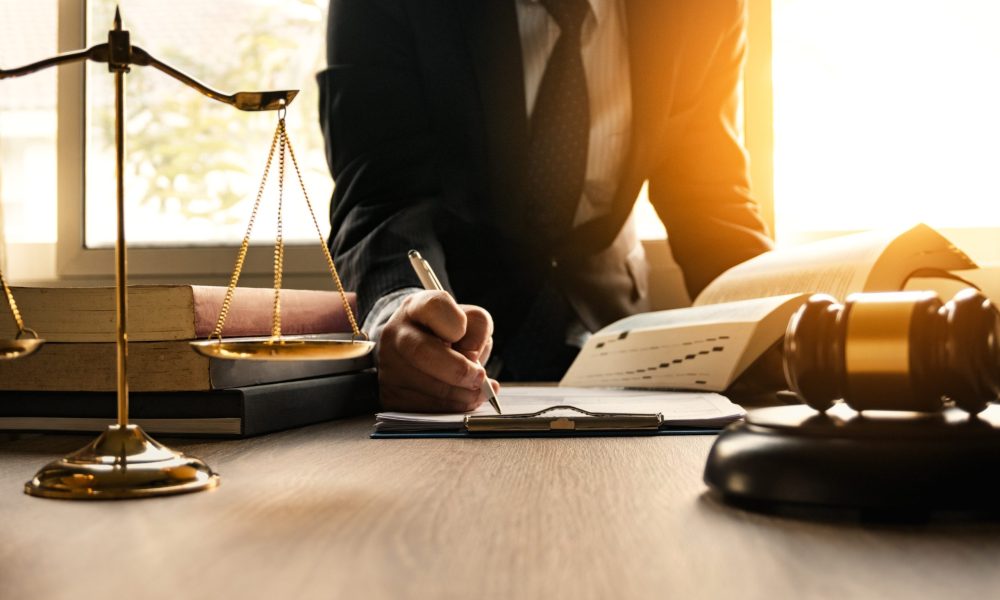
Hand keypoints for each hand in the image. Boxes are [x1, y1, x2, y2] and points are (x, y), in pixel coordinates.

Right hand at [377, 290, 499, 411]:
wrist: (418, 349)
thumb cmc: (448, 333)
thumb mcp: (468, 320)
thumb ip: (477, 330)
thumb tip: (473, 363)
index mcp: (417, 307)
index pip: (434, 306)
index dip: (456, 324)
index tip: (464, 334)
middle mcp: (396, 333)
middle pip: (421, 351)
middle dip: (458, 370)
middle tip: (480, 378)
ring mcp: (388, 365)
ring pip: (425, 385)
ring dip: (459, 395)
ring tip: (478, 392)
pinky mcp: (389, 393)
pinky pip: (422, 408)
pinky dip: (449, 408)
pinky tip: (462, 401)